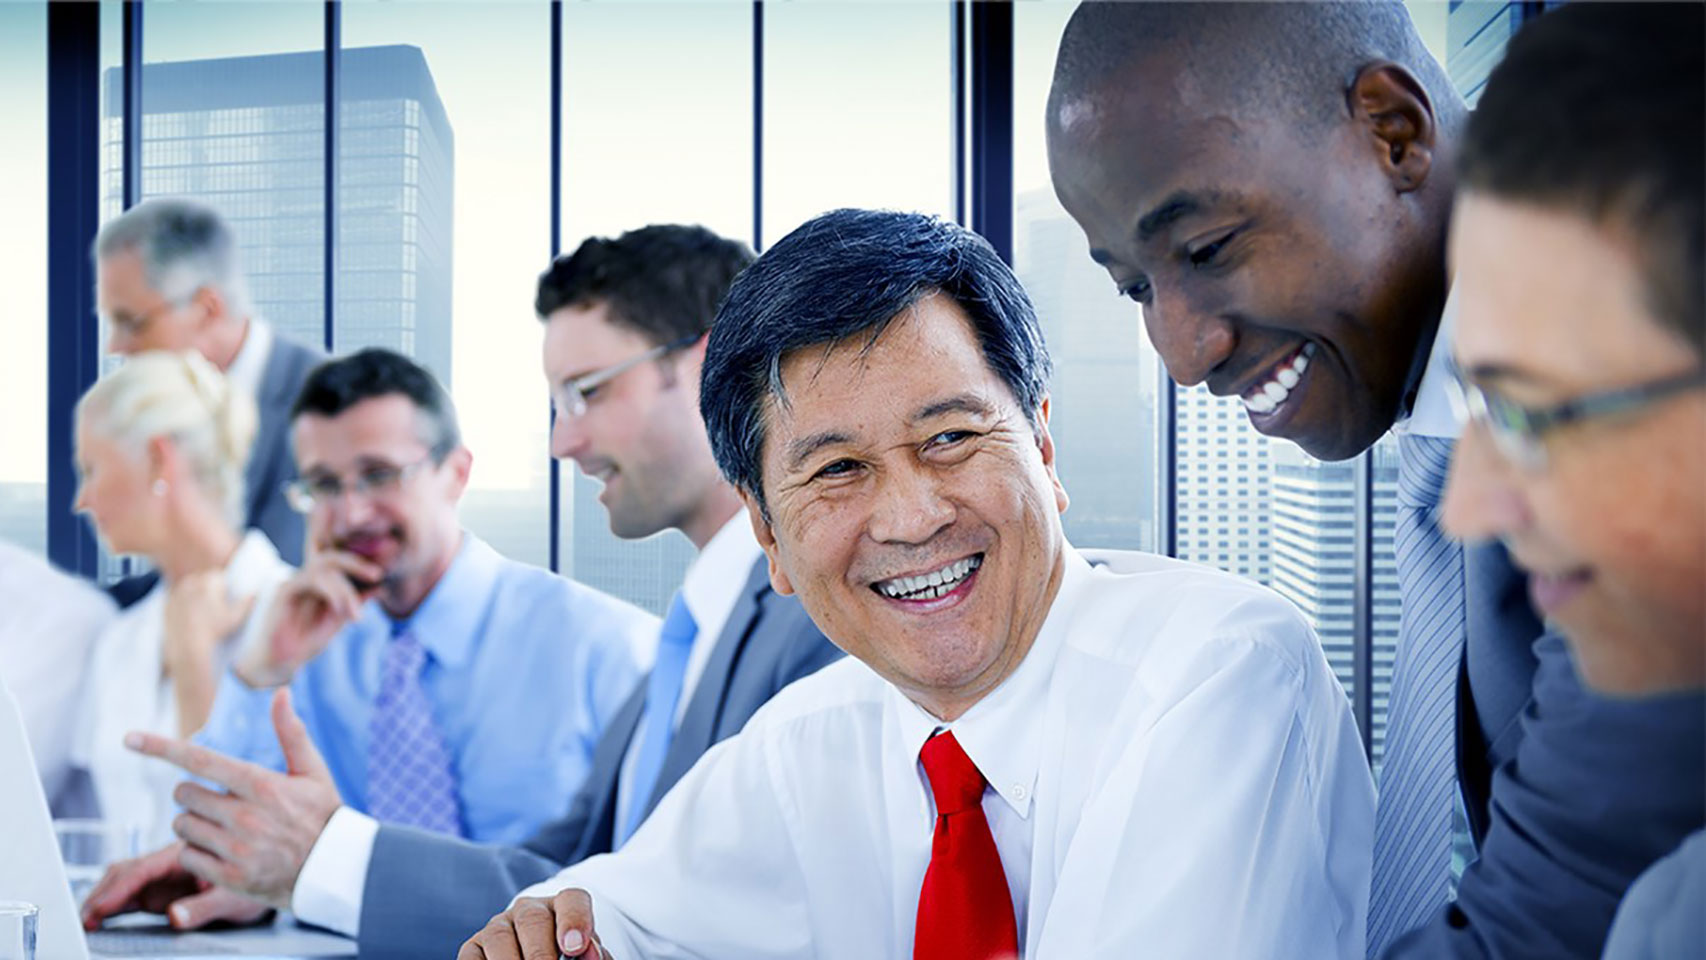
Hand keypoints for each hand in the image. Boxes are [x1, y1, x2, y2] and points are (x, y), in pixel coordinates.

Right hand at [80, 841, 270, 930]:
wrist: (272, 876)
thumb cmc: (258, 882)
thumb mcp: (234, 899)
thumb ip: (203, 907)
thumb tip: (174, 917)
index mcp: (189, 856)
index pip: (145, 869)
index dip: (119, 888)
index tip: (101, 906)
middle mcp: (173, 862)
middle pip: (128, 872)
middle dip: (104, 893)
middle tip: (86, 917)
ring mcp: (167, 875)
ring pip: (127, 880)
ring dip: (105, 897)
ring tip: (87, 919)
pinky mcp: (164, 887)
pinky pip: (134, 892)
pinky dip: (115, 902)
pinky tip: (101, 916)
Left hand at [124, 688, 341, 908]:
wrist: (335, 869)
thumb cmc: (322, 815)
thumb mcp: (312, 771)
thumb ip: (291, 732)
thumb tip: (280, 692)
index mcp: (261, 785)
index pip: (200, 761)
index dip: (160, 747)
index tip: (129, 738)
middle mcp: (245, 816)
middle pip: (183, 795)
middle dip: (193, 795)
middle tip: (216, 802)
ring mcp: (236, 849)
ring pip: (182, 827)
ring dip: (193, 825)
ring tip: (222, 829)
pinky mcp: (230, 877)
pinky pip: (187, 858)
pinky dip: (197, 854)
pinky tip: (222, 852)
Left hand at [162, 571, 255, 676]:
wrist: (187, 647)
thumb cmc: (214, 632)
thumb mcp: (235, 618)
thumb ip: (246, 603)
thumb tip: (255, 593)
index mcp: (210, 582)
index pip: (219, 577)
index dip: (224, 589)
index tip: (224, 601)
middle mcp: (192, 582)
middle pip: (203, 581)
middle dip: (208, 590)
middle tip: (213, 608)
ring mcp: (177, 592)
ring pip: (190, 588)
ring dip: (195, 596)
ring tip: (200, 613)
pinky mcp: (166, 602)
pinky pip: (177, 599)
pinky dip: (182, 605)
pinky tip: (188, 617)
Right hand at [236, 550, 381, 687]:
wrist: (277, 662)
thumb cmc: (306, 642)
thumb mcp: (336, 622)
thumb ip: (354, 604)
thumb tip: (380, 587)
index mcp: (320, 584)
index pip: (341, 564)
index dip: (362, 564)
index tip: (382, 574)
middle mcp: (306, 578)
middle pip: (332, 558)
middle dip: (356, 563)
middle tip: (376, 574)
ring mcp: (294, 581)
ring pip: (323, 568)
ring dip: (344, 589)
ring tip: (354, 614)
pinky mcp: (283, 590)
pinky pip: (310, 580)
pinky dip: (330, 592)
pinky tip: (342, 610)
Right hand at [458, 890, 610, 959]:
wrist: (535, 959)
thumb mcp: (583, 956)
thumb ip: (592, 955)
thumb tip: (589, 952)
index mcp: (563, 907)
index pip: (572, 900)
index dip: (574, 921)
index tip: (575, 948)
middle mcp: (528, 910)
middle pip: (533, 920)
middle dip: (540, 953)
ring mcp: (498, 927)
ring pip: (498, 936)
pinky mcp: (473, 948)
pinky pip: (471, 956)